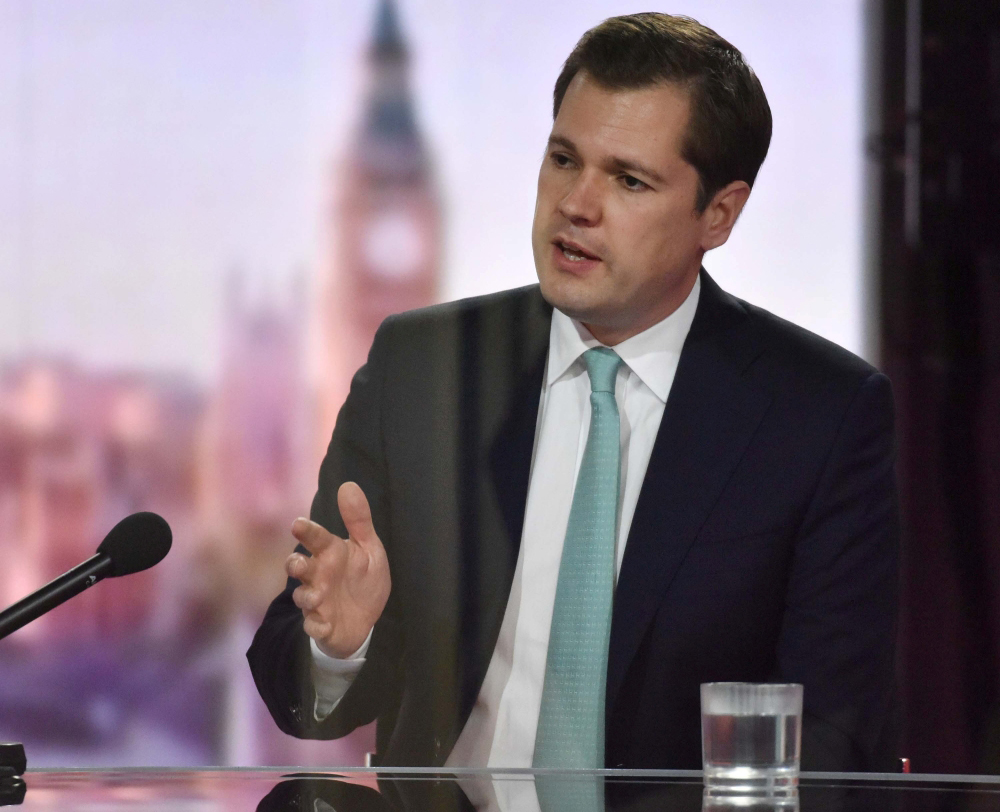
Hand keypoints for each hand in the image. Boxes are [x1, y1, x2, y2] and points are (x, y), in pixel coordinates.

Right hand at [286, 482, 390, 658]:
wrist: (366, 618)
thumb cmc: (363, 578)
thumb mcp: (369, 548)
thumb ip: (359, 520)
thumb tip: (348, 485)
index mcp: (331, 554)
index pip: (317, 539)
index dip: (308, 531)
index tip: (298, 524)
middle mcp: (319, 575)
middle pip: (299, 567)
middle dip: (295, 564)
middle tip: (299, 563)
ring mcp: (317, 600)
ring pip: (302, 596)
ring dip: (306, 596)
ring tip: (315, 597)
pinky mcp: (321, 624)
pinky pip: (313, 626)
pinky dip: (316, 626)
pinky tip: (323, 625)